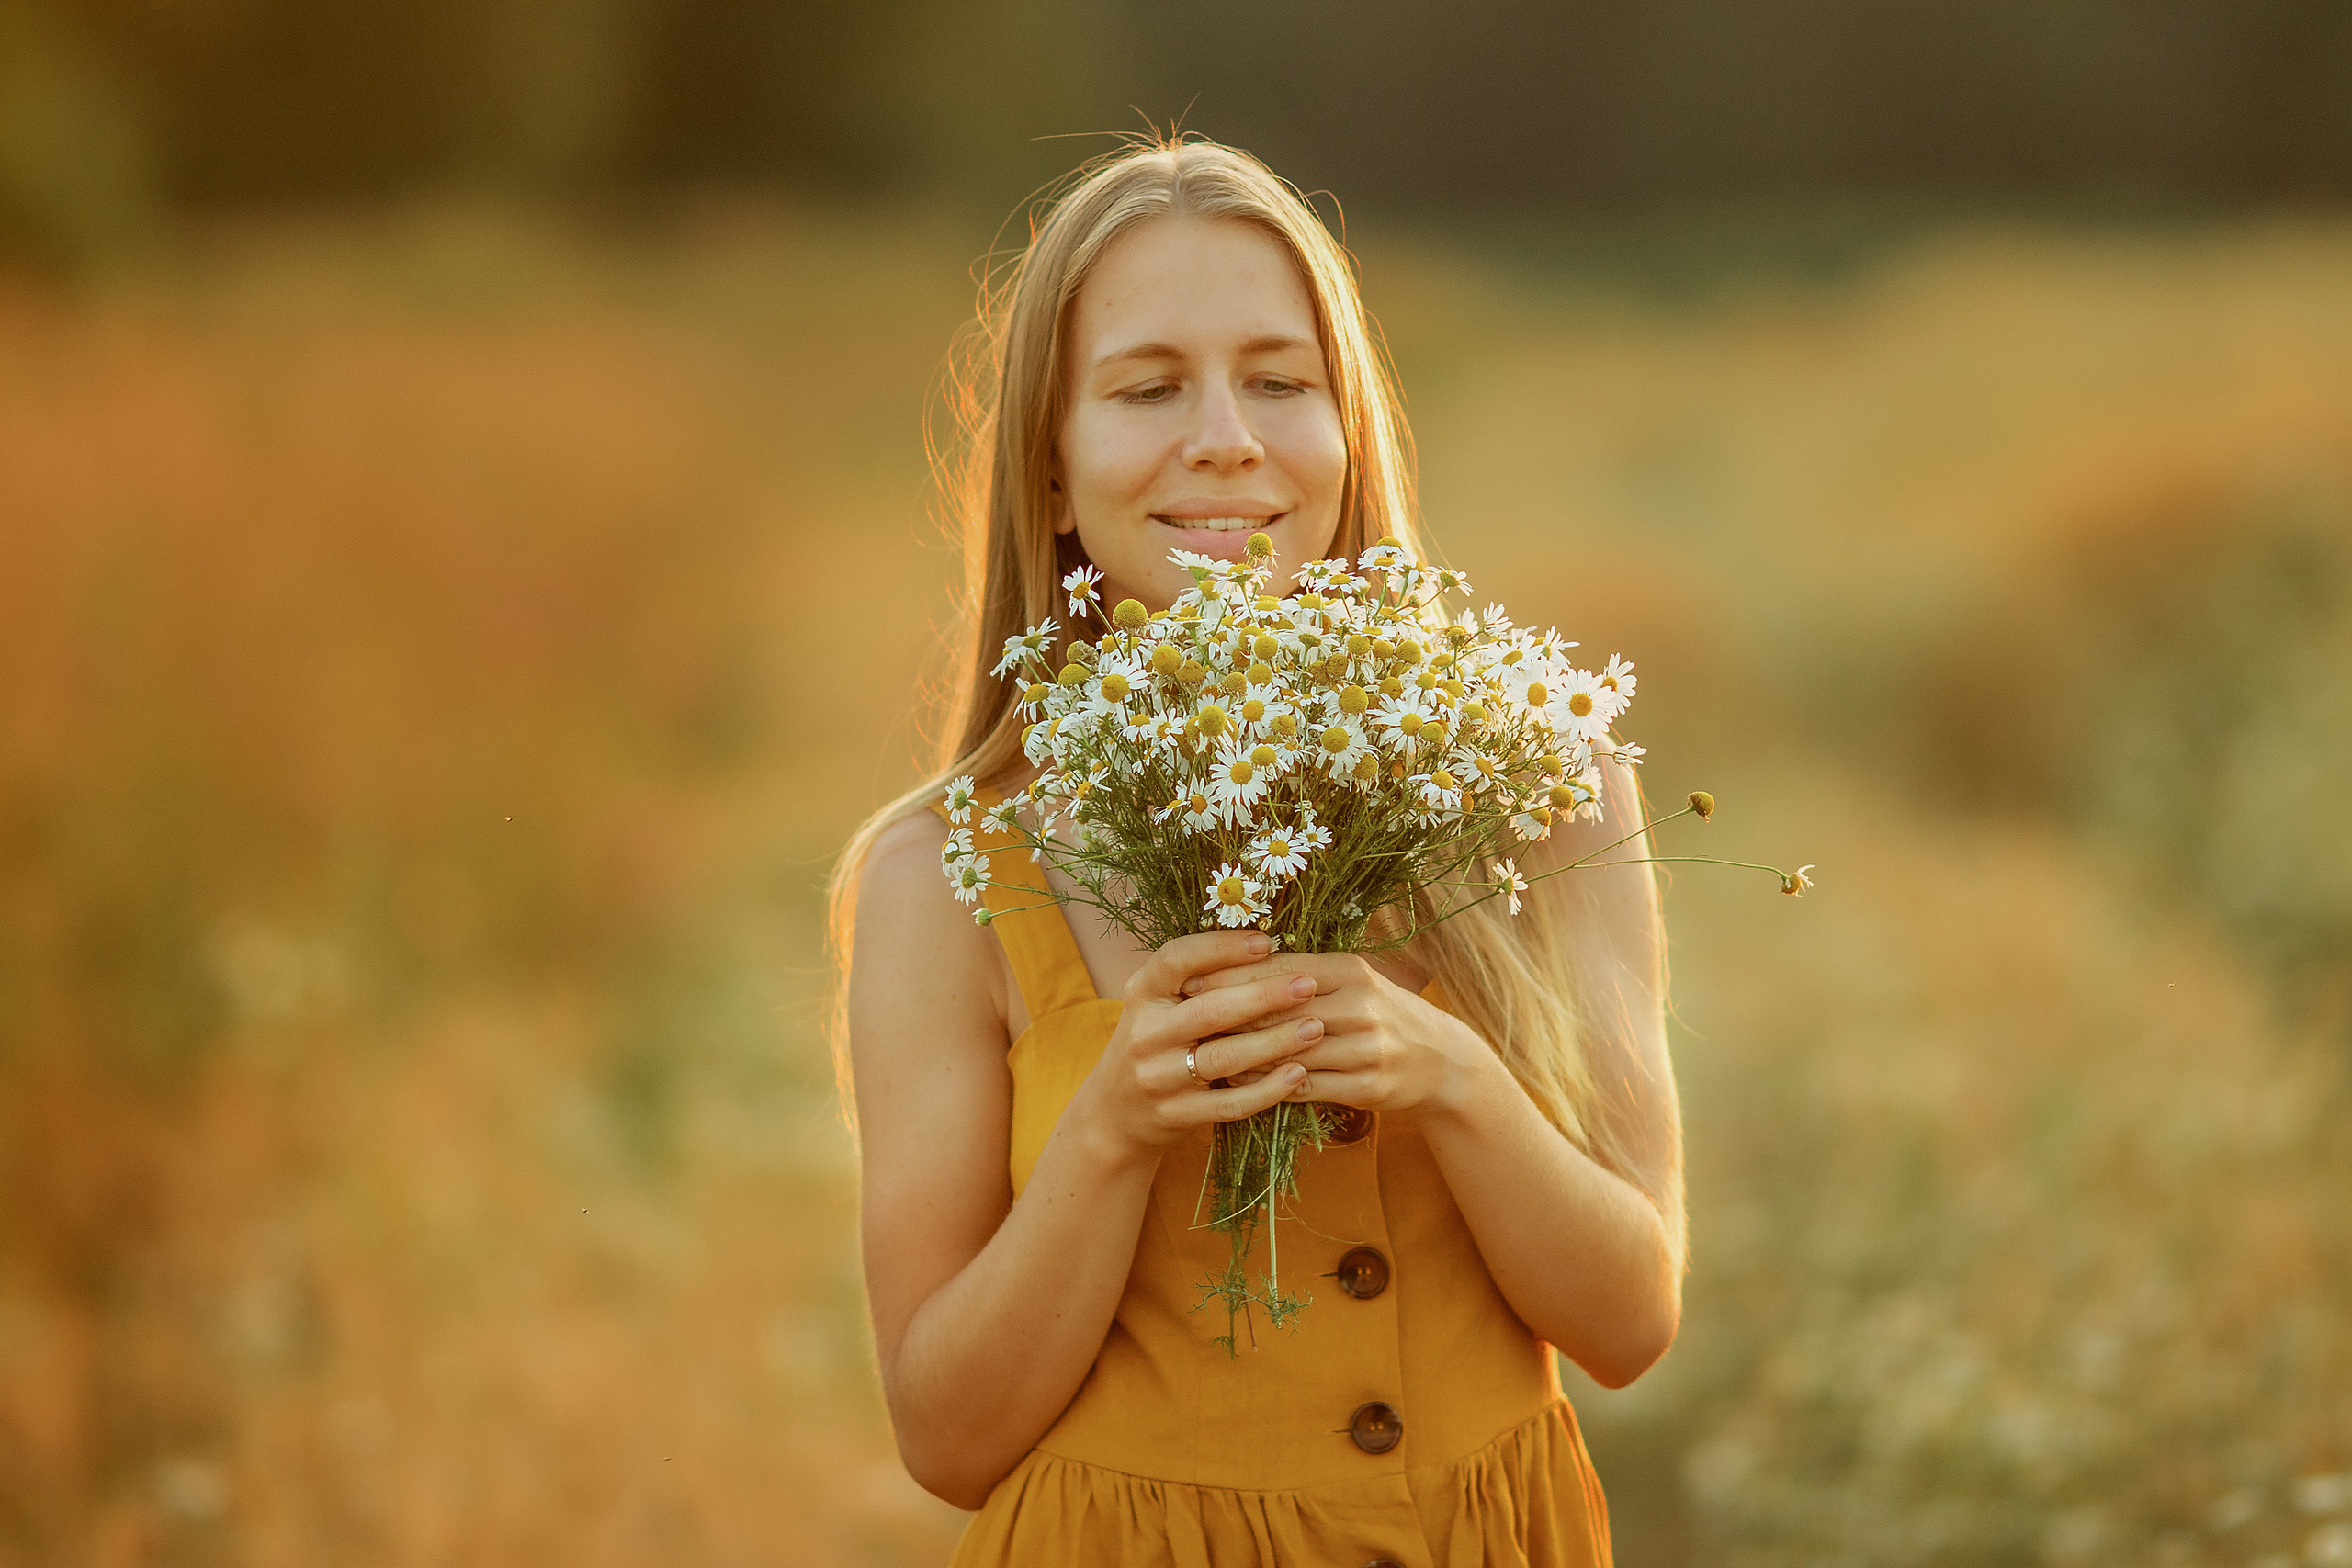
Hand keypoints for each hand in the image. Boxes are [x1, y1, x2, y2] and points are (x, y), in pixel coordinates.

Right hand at [1071, 930, 1335, 1161]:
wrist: (1113, 1113)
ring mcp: (1158, 1078)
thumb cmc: (1154, 1042)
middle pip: (1210, 1010)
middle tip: (1308, 984)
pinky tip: (1297, 1074)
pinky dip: (1266, 1090)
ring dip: (1274, 1042)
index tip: (1268, 942)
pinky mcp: (1176, 1115)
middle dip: (1264, 995)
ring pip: (1223, 1058)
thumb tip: (1266, 946)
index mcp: (1141, 993)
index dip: (1222, 947)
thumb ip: (1196, 980)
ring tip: (1315, 1028)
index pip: (1177, 959)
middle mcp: (1145, 1033)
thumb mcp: (1157, 1004)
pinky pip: (1228, 1104)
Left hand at [1182, 952, 1493, 1119]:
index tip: (1189, 979)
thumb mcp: (1351, 983)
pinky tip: (1240, 1085)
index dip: (1231, 973)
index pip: (1280, 967)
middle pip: (1280, 1008)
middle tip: (1184, 1018)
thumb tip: (1232, 961)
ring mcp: (1367, 1048)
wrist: (1442, 1061)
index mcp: (1350, 971)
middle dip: (1228, 1013)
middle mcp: (1360, 1005)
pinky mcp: (1368, 1086)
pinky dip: (1268, 1086)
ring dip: (1242, 1054)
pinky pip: (1306, 1086)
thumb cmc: (1381, 1014)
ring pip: (1289, 1050)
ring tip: (1202, 1055)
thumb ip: (1301, 973)